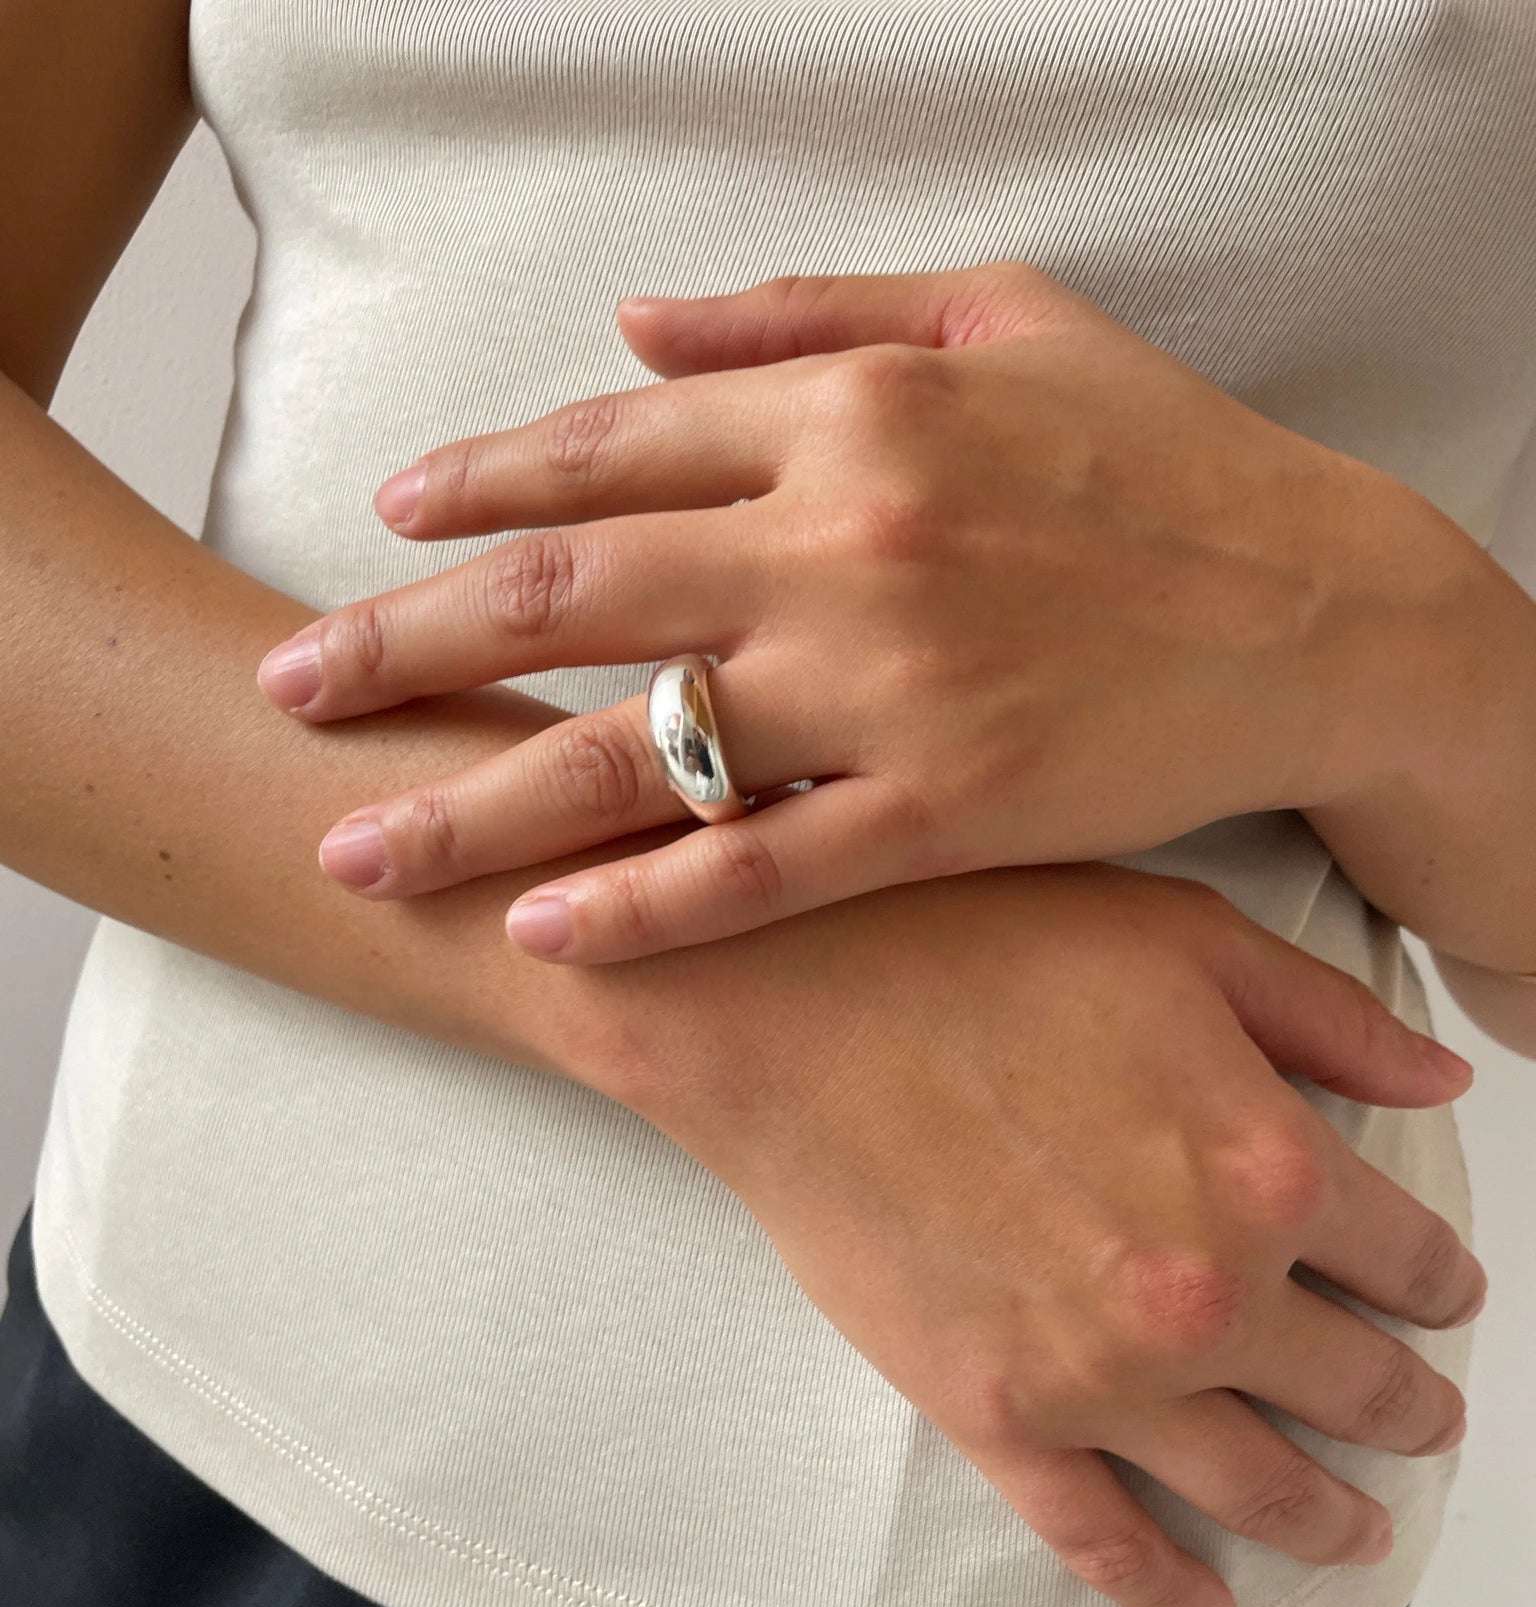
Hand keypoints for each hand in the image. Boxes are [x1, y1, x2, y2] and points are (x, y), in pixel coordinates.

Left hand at [257, 260, 1442, 961]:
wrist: (1321, 611)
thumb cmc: (1163, 462)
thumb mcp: (1001, 317)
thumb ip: (802, 310)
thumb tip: (629, 323)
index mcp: (852, 407)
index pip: (607, 447)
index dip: (475, 485)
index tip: (386, 522)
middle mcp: (846, 537)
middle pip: (567, 596)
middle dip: (403, 644)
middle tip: (289, 690)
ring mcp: (890, 683)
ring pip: (632, 750)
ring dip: (471, 801)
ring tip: (354, 846)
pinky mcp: (947, 810)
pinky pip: (759, 866)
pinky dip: (642, 903)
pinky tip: (541, 934)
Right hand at [569, 863, 1480, 1606]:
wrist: (786, 1010)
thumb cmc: (971, 948)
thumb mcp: (1182, 940)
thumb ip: (1330, 1020)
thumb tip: (1442, 1074)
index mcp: (1272, 1164)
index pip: (1412, 1257)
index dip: (1443, 1281)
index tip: (1440, 1292)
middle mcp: (1211, 1291)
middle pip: (1359, 1387)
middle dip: (1410, 1410)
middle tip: (1423, 1418)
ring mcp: (1103, 1375)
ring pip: (1260, 1488)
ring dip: (1331, 1520)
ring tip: (1358, 1532)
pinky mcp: (999, 1419)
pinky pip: (1103, 1543)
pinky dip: (1166, 1589)